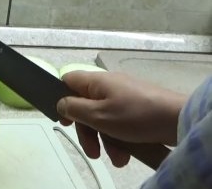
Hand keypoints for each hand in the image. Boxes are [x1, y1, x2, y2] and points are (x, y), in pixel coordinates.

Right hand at [57, 71, 187, 166]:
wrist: (178, 119)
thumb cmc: (135, 115)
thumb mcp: (98, 115)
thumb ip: (74, 109)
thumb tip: (61, 104)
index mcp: (97, 82)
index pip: (68, 81)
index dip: (62, 100)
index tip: (65, 121)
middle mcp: (109, 86)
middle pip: (86, 107)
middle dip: (87, 132)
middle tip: (92, 151)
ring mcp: (125, 97)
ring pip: (104, 118)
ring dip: (106, 141)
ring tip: (117, 159)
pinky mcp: (139, 109)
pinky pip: (120, 123)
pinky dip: (120, 138)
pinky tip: (126, 154)